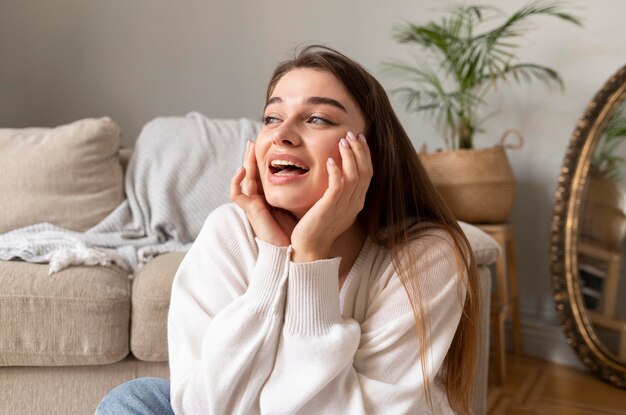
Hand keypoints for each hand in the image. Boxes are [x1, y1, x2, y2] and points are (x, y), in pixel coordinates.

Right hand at [230, 140, 296, 246]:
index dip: (265, 161)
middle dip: (252, 156)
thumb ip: (304, 191)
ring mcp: (253, 205)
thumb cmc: (299, 229)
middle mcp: (260, 200)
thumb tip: (320, 175)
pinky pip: (236, 194)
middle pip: (253, 173)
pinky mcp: (249, 211)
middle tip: (254, 140)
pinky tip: (243, 170)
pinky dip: (236, 182)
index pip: (265, 175)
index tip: (271, 146)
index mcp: (271, 198)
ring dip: (245, 162)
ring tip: (250, 146)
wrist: (294, 249)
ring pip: (244, 179)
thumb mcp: (302, 204)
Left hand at [290, 132, 372, 262]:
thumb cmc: (317, 227)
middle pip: (365, 172)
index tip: (359, 138)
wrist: (309, 248)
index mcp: (357, 202)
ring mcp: (344, 207)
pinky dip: (336, 172)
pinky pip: (338, 186)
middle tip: (352, 134)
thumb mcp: (333, 206)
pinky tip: (331, 161)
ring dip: (350, 156)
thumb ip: (337, 190)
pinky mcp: (329, 208)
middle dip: (360, 150)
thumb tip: (336, 171)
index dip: (365, 154)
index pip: (368, 173)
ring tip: (342, 141)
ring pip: (355, 176)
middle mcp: (354, 204)